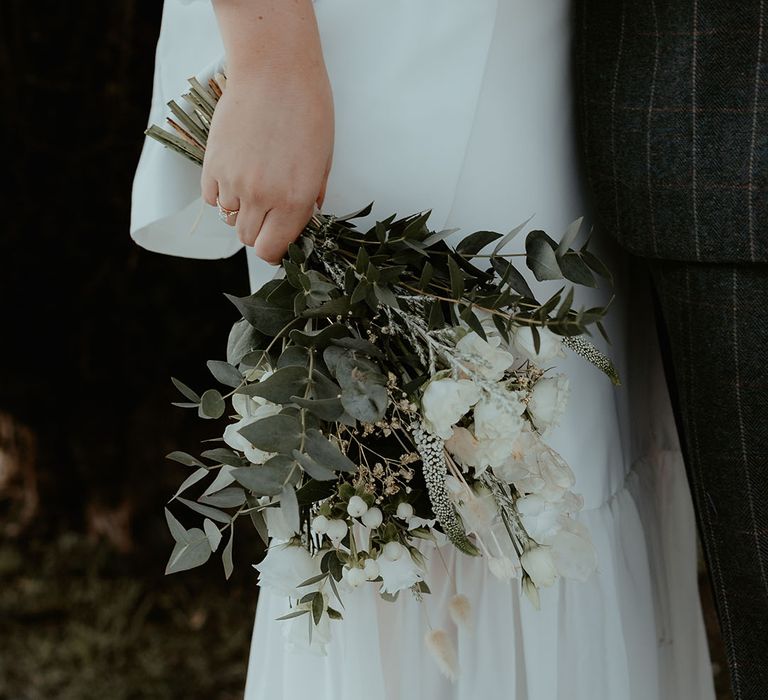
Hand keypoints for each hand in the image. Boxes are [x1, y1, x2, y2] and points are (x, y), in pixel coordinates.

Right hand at [201, 55, 333, 263]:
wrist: (275, 71)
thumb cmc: (308, 111)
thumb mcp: (323, 162)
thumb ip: (310, 198)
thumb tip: (303, 220)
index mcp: (295, 201)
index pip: (272, 250)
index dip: (274, 252)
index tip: (277, 246)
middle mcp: (262, 197)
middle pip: (249, 239)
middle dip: (260, 231)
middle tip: (269, 212)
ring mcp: (234, 182)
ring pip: (229, 219)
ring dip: (241, 212)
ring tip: (254, 186)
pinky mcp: (212, 164)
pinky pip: (212, 198)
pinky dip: (222, 194)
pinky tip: (236, 173)